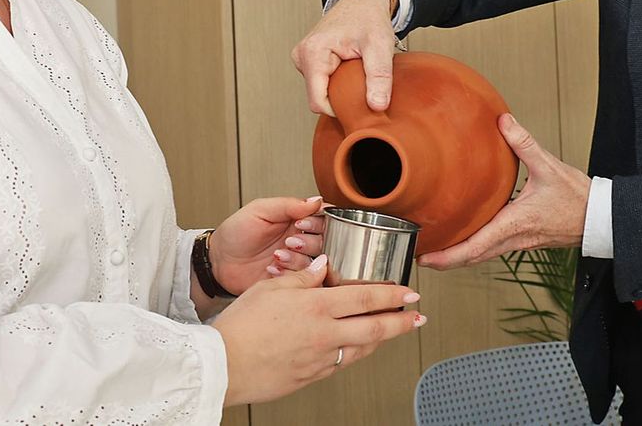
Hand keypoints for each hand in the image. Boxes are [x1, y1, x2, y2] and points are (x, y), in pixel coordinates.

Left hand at [209, 196, 327, 294]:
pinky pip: (303, 280)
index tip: (301, 225)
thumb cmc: (235, 233)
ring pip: (316, 263)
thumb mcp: (259, 210)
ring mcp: (296, 261)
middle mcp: (300, 240)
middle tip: (289, 241)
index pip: (323, 219)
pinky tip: (273, 269)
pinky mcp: (289, 280)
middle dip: (308, 243)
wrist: (218, 261)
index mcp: (296, 220)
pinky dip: (289, 275)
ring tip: (277, 256)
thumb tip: (316, 200)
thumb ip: (289, 205)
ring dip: (297, 260)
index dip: (318, 223)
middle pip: (324, 242)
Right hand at [215, 254, 425, 405]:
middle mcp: (325, 334)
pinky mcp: (311, 376)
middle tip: (418, 317)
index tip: (410, 292)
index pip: (366, 297)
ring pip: (362, 348)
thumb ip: (302, 276)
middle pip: (376, 328)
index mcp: (317, 307)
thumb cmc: (241, 326)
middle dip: (402, 322)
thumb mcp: (270, 287)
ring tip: (391, 330)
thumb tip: (322, 266)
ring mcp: (320, 359)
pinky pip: (342, 363)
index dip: (393, 294)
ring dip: (381, 339)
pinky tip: (356, 347)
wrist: (223, 366)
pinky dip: (355, 352)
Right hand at [291, 0, 396, 114]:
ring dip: (339, 89)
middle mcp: (302, 55)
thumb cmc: (369, 17)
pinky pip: (321, 83)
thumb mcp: (380, 46)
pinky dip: (336, 82)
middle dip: (341, 97)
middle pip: (318, 97)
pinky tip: (348, 69)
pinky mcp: (308, 60)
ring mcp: (302, 58)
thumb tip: (377, 106)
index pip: (318, 102)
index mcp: (313, 53)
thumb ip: (379, 77)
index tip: (360, 102)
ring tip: (356, 71)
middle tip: (362, 81)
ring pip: (319, 91)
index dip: (340, 109)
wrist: (364, 0)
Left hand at [417, 114, 590, 268]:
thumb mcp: (549, 166)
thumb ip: (524, 143)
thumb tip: (503, 121)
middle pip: (473, 257)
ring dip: (460, 256)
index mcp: (515, 223)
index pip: (475, 246)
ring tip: (437, 250)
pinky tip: (468, 237)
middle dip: (446, 260)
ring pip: (483, 255)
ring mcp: (519, 242)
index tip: (427, 258)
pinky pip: (493, 248)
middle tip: (421, 257)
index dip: (448, 255)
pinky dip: (475, 248)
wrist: (600, 217)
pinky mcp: (524, 240)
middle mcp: (514, 238)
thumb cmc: (578, 198)